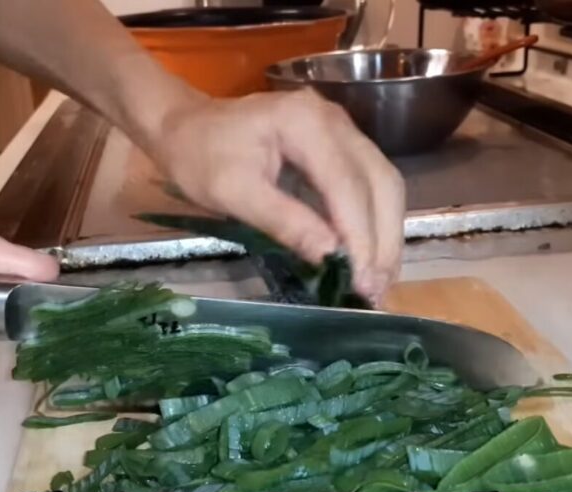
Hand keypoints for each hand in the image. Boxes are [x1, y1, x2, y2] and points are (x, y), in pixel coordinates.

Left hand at [137, 89, 405, 301]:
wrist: (185, 126)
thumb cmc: (199, 158)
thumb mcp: (232, 193)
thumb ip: (283, 221)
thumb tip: (330, 256)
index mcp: (306, 122)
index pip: (347, 185)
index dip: (360, 236)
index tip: (362, 282)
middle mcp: (336, 121)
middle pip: (380, 183)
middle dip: (382, 241)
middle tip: (375, 291)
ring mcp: (344, 131)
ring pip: (385, 185)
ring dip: (386, 235)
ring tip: (378, 282)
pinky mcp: (343, 147)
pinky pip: (373, 186)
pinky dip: (376, 223)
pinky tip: (370, 257)